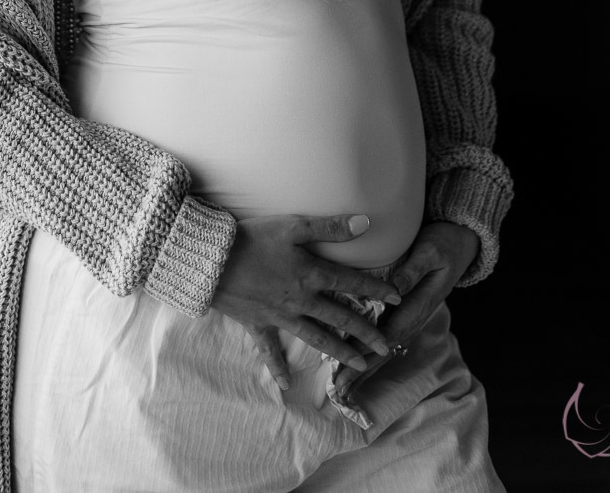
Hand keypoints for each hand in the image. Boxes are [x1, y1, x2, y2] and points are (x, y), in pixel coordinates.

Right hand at [210, 214, 400, 391]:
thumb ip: (329, 227)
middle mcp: (301, 300)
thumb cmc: (252, 237)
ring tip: (359, 364)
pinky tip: (286, 385)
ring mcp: (280, 316)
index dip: (375, 288)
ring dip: (339, 350)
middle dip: (365, 331)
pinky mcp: (258, 324)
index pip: (350, 282)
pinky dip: (277, 367)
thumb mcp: (292, 225)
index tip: (397, 298)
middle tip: (386, 346)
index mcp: (310, 274)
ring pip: (316, 337)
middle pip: (339, 316)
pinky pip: (270, 350)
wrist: (213, 261)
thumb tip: (365, 224)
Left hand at [332, 221, 479, 402]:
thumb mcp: (430, 253)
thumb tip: (395, 289)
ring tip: (338, 381)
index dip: (367, 352)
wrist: (459, 243)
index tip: (348, 367)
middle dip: (360, 368)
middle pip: (383, 348)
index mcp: (418, 306)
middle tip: (338, 388)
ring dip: (361, 362)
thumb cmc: (443, 245)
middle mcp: (412, 316)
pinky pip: (382, 330)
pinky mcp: (402, 308)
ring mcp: (407, 314)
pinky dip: (366, 344)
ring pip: (381, 344)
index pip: (388, 335)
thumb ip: (413, 270)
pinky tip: (348, 352)